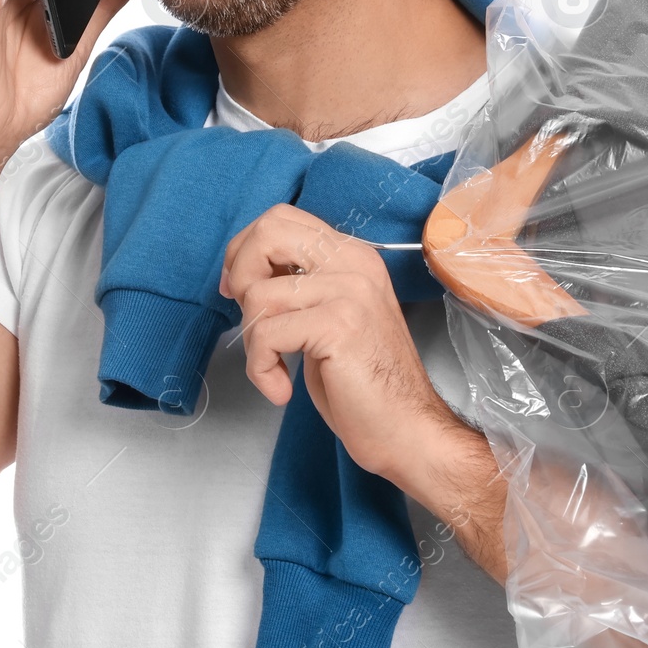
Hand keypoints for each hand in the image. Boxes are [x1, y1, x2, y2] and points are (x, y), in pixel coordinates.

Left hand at [219, 206, 484, 504]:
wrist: (408, 428)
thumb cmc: (363, 384)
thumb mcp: (330, 317)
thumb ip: (299, 286)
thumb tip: (242, 274)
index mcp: (352, 256)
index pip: (281, 219)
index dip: (245, 250)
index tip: (239, 290)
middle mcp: (354, 263)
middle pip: (267, 233)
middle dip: (240, 276)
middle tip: (250, 321)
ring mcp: (349, 291)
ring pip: (258, 294)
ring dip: (253, 342)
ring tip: (276, 368)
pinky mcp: (338, 325)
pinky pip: (265, 335)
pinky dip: (261, 370)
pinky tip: (282, 389)